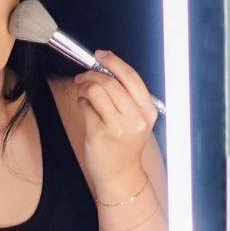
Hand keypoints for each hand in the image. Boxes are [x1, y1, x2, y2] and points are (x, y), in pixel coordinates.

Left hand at [73, 50, 158, 198]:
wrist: (120, 175)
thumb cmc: (126, 146)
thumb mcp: (137, 120)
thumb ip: (127, 96)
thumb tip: (106, 69)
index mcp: (148, 111)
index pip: (131, 78)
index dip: (114, 62)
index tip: (101, 55)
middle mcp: (136, 118)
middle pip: (110, 82)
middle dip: (92, 74)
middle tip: (83, 77)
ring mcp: (117, 127)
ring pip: (96, 91)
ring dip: (84, 87)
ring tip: (83, 93)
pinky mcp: (99, 134)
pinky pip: (85, 107)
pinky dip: (81, 103)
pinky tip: (85, 108)